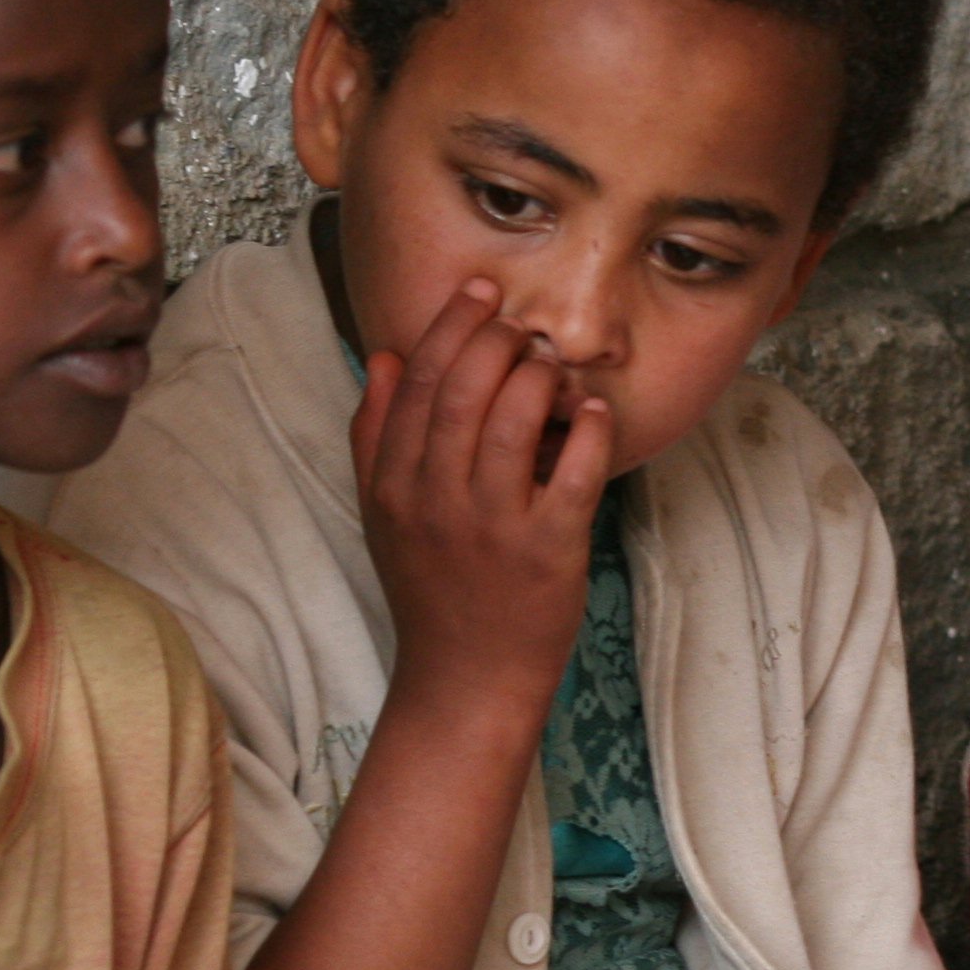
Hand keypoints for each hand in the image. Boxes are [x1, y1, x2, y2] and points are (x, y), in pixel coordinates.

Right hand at [352, 281, 611, 712]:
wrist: (466, 677)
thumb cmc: (432, 588)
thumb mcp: (383, 514)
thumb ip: (376, 436)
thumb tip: (386, 358)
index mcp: (394, 485)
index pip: (418, 382)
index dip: (451, 326)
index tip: (480, 292)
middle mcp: (437, 499)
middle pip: (463, 389)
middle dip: (497, 337)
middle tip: (522, 320)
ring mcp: (493, 524)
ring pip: (514, 419)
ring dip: (540, 375)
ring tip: (554, 365)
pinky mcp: (549, 549)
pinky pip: (573, 472)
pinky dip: (587, 430)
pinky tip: (592, 411)